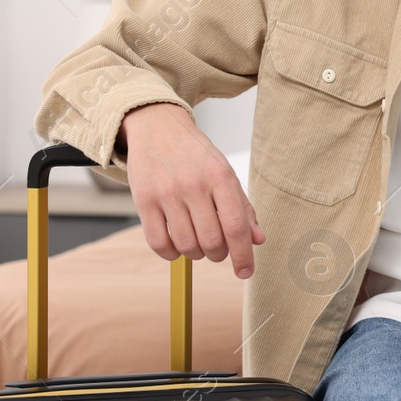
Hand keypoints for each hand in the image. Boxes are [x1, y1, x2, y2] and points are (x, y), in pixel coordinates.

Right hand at [118, 103, 263, 278]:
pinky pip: (158, 243)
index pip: (236, 226)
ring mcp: (166, 193)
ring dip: (195, 253)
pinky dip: (170, 253)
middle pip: (212, 241)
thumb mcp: (225, 173)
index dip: (243, 255)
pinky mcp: (143, 200)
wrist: (157, 128)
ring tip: (196, 241)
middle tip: (217, 247)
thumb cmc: (195, 155)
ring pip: (186, 245)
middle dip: (218, 254)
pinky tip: (176, 243)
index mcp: (220, 176)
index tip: (245, 272)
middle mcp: (193, 184)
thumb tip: (258, 240)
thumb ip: (242, 208)